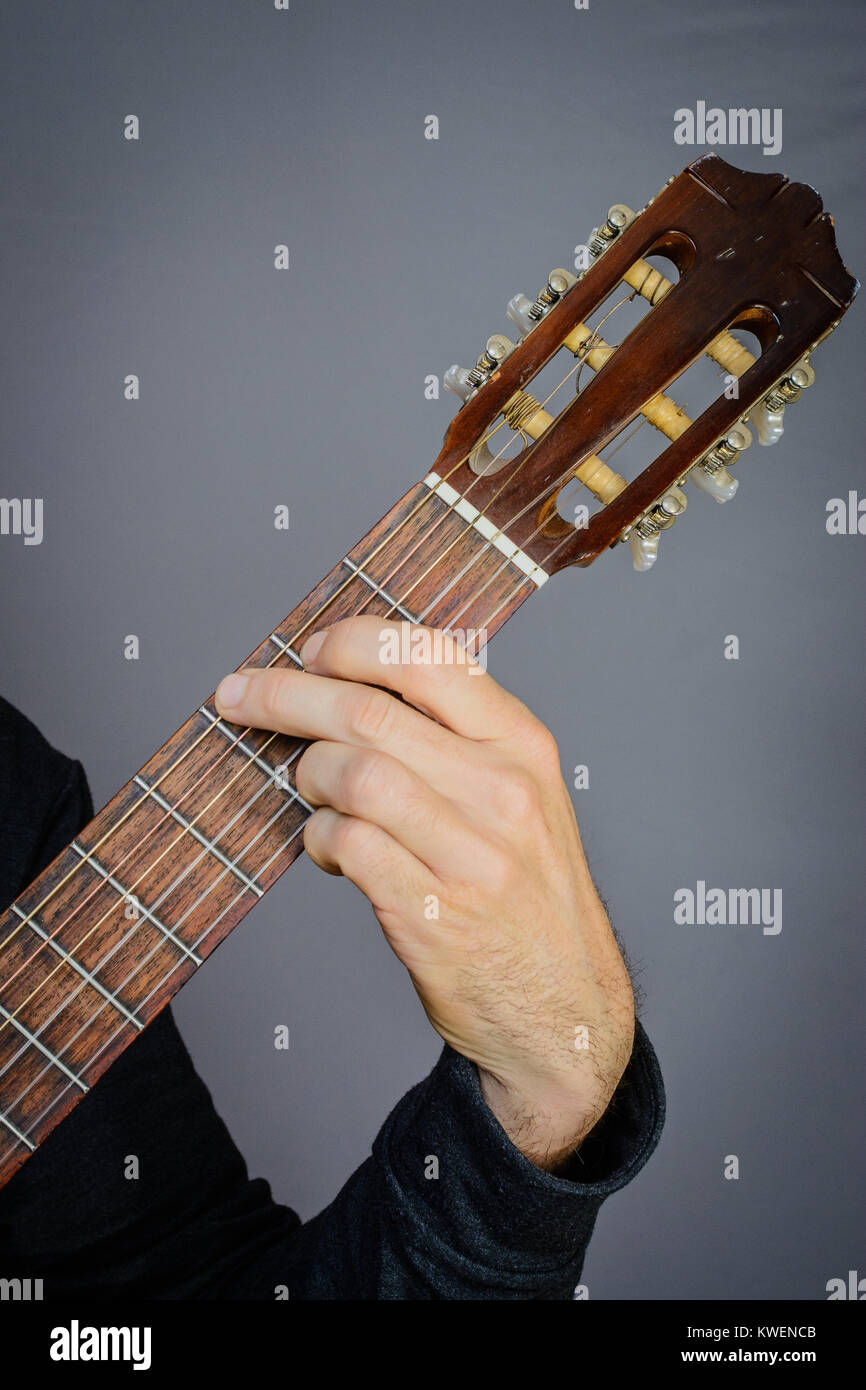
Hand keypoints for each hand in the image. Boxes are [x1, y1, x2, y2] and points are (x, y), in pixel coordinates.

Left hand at [215, 617, 634, 1170]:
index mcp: (523, 744)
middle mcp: (502, 791)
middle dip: (286, 694)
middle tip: (238, 694)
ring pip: (351, 773)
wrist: (564, 1008)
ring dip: (307, 774)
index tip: (309, 649)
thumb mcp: (525, 794)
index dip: (352, 642)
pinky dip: (317, 839)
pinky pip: (344, 845)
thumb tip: (352, 682)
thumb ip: (458, 736)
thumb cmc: (527, 892)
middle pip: (368, 712)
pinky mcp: (431, 913)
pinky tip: (326, 848)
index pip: (428, 657)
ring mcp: (470, 854)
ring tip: (309, 791)